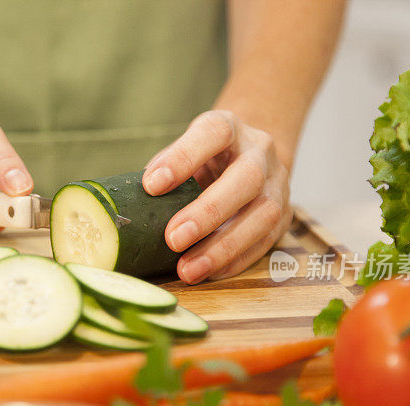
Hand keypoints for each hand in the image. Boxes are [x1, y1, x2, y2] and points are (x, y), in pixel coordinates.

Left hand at [143, 110, 291, 283]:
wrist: (247, 158)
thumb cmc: (202, 160)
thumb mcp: (182, 153)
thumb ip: (160, 174)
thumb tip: (125, 209)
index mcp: (229, 127)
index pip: (212, 134)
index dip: (183, 157)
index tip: (151, 185)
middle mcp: (259, 151)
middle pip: (245, 179)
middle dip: (208, 212)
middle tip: (172, 239)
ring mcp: (278, 184)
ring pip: (262, 214)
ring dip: (223, 247)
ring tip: (188, 270)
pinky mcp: (284, 216)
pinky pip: (265, 241)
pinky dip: (235, 261)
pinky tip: (209, 274)